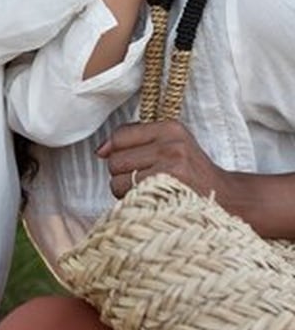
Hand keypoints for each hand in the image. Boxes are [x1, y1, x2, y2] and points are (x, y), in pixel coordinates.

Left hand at [96, 119, 228, 200]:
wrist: (230, 201)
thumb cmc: (191, 173)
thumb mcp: (170, 146)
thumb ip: (133, 141)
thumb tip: (99, 151)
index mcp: (170, 128)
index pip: (120, 136)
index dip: (117, 153)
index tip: (133, 164)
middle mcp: (171, 144)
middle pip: (115, 160)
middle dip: (123, 174)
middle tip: (145, 181)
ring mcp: (172, 166)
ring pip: (118, 181)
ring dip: (127, 191)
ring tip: (151, 192)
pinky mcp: (170, 188)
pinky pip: (129, 196)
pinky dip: (134, 202)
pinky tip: (153, 201)